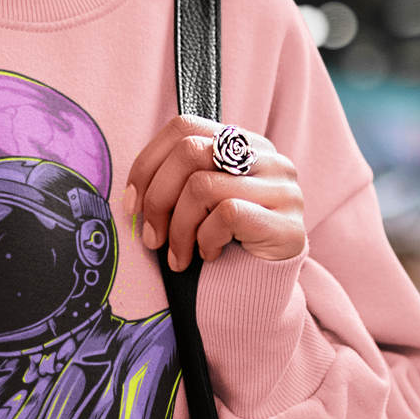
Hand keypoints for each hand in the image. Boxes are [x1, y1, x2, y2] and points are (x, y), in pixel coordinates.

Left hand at [126, 116, 304, 270]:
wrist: (260, 290)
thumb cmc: (220, 242)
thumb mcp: (196, 203)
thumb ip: (176, 181)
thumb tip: (132, 194)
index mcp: (242, 144)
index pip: (184, 128)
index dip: (148, 163)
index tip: (132, 204)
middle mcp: (268, 158)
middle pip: (189, 151)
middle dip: (158, 198)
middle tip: (151, 238)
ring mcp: (282, 189)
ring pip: (202, 186)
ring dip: (178, 229)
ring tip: (178, 256)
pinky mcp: (287, 224)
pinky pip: (227, 214)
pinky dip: (205, 239)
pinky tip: (209, 255)